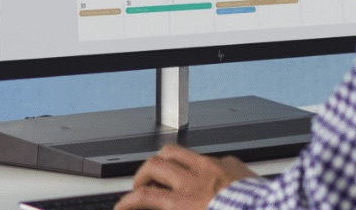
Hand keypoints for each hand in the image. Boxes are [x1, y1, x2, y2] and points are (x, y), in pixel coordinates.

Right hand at [114, 145, 256, 209]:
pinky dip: (200, 164)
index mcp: (185, 203)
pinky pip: (208, 157)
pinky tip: (205, 175)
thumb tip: (166, 206)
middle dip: (141, 176)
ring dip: (163, 160)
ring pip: (175, 150)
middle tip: (141, 187)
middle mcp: (196, 181)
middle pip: (154, 166)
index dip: (127, 201)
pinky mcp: (232, 163)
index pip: (144, 196)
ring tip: (163, 171)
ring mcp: (214, 167)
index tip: (123, 206)